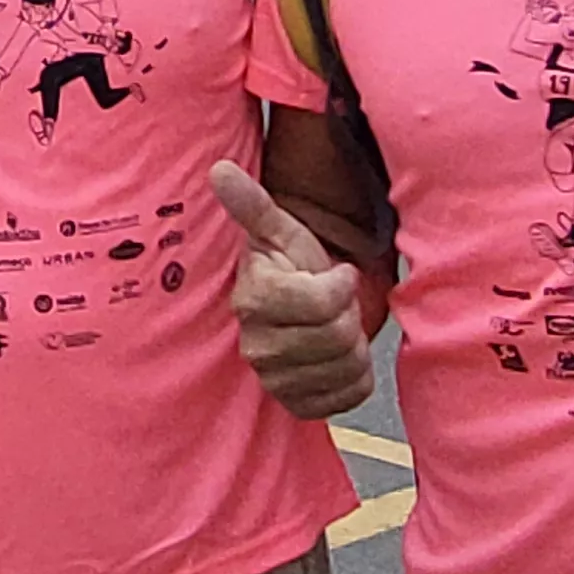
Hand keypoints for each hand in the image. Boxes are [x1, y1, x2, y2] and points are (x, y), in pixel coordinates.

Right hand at [209, 161, 371, 418]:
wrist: (293, 311)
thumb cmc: (290, 266)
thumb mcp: (280, 231)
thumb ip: (252, 203)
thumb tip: (218, 169)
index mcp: (254, 300)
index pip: (321, 302)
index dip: (341, 285)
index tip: (336, 273)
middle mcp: (256, 347)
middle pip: (337, 337)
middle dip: (348, 316)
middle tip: (336, 305)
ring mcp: (274, 381)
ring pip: (346, 368)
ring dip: (354, 347)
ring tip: (336, 327)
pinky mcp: (295, 405)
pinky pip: (348, 397)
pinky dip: (355, 378)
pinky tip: (339, 358)